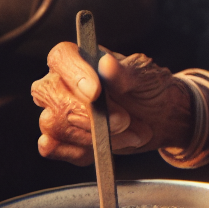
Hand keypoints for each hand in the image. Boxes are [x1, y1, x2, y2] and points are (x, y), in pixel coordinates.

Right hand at [31, 42, 191, 165]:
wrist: (158, 117)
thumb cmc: (149, 87)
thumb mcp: (145, 76)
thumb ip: (125, 73)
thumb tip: (106, 63)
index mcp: (82, 58)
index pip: (61, 57)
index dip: (73, 74)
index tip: (96, 93)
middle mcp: (62, 82)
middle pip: (49, 93)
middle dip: (89, 114)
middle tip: (124, 120)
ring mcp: (57, 110)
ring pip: (53, 123)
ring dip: (92, 135)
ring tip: (127, 132)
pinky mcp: (59, 138)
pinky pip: (52, 148)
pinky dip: (82, 150)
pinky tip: (106, 145)